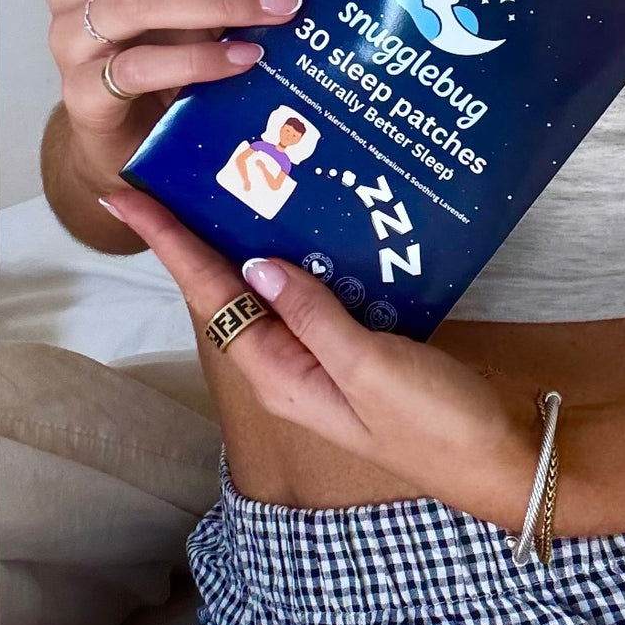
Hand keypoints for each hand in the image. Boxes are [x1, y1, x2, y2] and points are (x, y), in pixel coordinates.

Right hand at [44, 0, 320, 197]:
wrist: (126, 142)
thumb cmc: (163, 66)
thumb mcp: (200, 11)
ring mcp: (70, 37)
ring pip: (141, 1)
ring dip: (222, 2)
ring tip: (281, 10)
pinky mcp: (79, 93)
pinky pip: (138, 68)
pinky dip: (197, 61)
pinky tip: (245, 59)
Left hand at [101, 188, 542, 529]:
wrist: (500, 458)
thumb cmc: (435, 425)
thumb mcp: (369, 368)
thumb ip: (313, 315)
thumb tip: (256, 264)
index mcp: (280, 375)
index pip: (210, 297)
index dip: (169, 244)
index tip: (124, 196)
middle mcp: (293, 364)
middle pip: (232, 288)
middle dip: (202, 232)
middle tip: (183, 166)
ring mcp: (329, 355)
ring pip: (280, 285)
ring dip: (262, 235)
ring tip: (245, 175)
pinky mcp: (366, 345)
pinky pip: (326, 292)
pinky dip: (319, 253)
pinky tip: (324, 217)